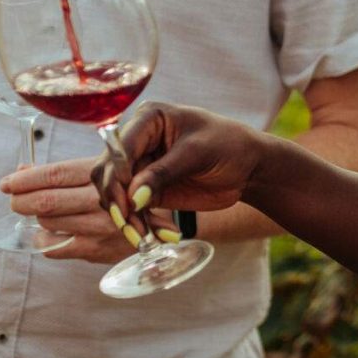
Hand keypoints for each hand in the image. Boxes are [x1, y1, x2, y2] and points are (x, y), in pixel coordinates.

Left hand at [0, 156, 136, 264]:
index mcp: (104, 176)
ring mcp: (98, 229)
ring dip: (37, 217)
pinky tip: (52, 231)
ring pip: (47, 224)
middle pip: (45, 203)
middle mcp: (101, 203)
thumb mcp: (106, 169)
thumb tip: (23, 169)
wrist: (166, 219)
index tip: (7, 182)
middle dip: (21, 200)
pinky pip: (54, 248)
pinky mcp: (96, 250)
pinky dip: (46, 239)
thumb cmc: (131, 187)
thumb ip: (66, 171)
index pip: (54, 176)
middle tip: (14, 197)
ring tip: (41, 210)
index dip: (25, 179)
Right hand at [91, 103, 271, 229]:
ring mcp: (141, 168)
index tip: (125, 199)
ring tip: (146, 238)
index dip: (116, 173)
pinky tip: (165, 236)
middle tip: (130, 225)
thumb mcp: (197, 153)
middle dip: (117, 201)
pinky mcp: (149, 191)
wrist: (249, 167)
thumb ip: (164, 173)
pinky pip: (135, 211)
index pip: (119, 147)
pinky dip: (144, 226)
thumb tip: (133, 198)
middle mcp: (139, 142)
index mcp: (149, 119)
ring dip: (128, 220)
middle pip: (108, 173)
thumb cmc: (228, 145)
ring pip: (117, 196)